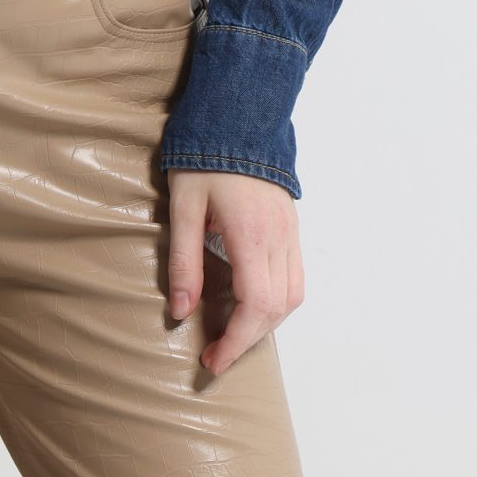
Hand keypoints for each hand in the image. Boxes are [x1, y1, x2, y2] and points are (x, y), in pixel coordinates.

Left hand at [166, 170, 303, 374]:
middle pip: (276, 309)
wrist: (238, 116)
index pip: (255, 306)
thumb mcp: (184, 206)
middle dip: (247, 340)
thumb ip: (185, 260)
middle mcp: (278, 238)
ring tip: (233, 332)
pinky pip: (295, 276)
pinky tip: (252, 301)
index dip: (236, 342)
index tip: (212, 360)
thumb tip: (181, 312)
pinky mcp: (291, 226)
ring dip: (265, 323)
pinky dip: (277, 300)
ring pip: (291, 296)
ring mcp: (290, 232)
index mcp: (251, 235)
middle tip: (215, 354)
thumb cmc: (204, 157)